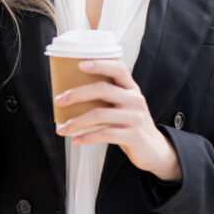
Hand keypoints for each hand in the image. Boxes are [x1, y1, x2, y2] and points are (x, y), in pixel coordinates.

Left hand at [53, 60, 181, 181]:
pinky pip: (105, 134)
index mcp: (131, 88)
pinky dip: (87, 137)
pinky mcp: (134, 136)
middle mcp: (135, 99)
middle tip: (59, 100)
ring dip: (76, 121)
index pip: (118, 68)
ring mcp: (136, 118)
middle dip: (77, 94)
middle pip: (103, 89)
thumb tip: (69, 93)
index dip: (100, 64)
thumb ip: (107, 96)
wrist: (154, 149)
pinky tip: (76, 140)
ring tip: (62, 128)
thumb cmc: (130, 123)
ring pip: (100, 114)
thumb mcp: (123, 105)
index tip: (79, 65)